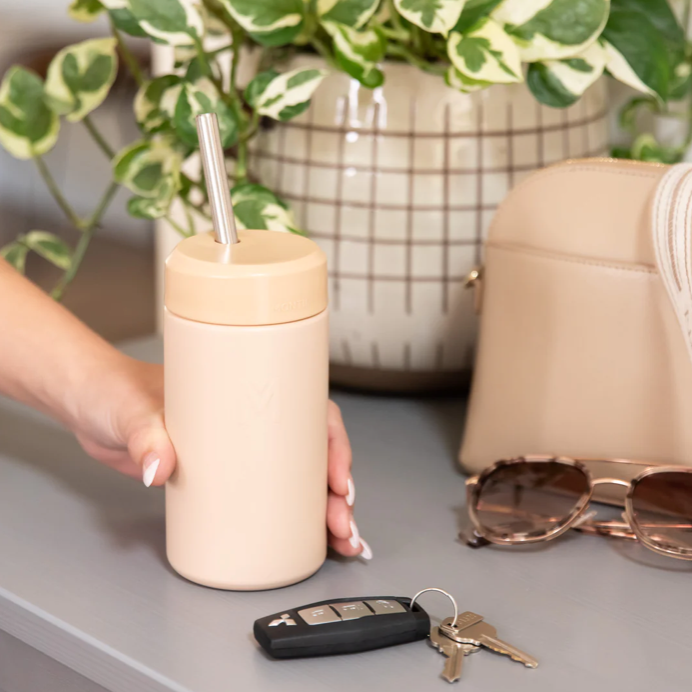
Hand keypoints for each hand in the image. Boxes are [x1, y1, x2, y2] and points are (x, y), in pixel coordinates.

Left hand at [73, 356, 370, 559]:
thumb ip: (145, 435)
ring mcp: (238, 451)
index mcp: (244, 391)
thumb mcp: (134, 409)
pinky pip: (263, 496)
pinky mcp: (218, 476)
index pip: (308, 412)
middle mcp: (251, 421)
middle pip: (312, 454)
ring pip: (296, 479)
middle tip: (341, 524)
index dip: (334, 445)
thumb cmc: (120, 390)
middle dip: (336, 492)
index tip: (337, 478)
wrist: (93, 407)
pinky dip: (288, 520)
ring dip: (323, 511)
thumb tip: (160, 466)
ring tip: (337, 539)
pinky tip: (306, 539)